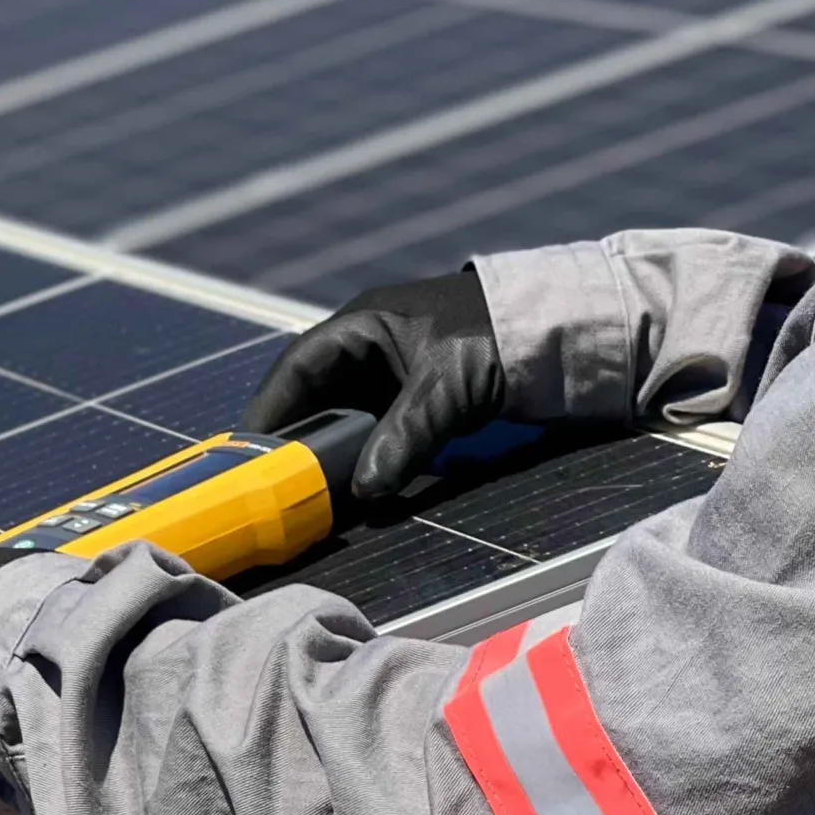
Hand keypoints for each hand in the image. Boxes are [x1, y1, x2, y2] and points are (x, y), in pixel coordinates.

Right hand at [240, 269, 502, 500]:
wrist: (564, 332)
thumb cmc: (497, 338)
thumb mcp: (446, 385)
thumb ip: (404, 435)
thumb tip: (365, 492)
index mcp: (365, 323)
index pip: (300, 365)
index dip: (272, 405)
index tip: (249, 447)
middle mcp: (373, 345)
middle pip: (320, 393)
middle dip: (299, 434)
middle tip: (277, 478)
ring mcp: (398, 372)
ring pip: (349, 414)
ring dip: (335, 450)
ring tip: (312, 490)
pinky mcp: (425, 397)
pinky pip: (382, 429)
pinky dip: (369, 455)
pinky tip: (361, 484)